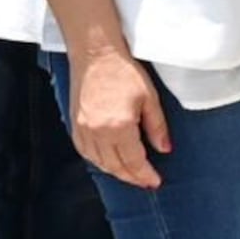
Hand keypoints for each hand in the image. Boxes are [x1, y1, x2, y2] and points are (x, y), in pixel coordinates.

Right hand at [70, 48, 170, 189]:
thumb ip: (157, 127)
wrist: (95, 56)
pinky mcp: (74, 125)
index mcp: (119, 126)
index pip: (133, 161)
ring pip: (99, 163)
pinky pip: (86, 153)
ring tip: (130, 174)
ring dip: (116, 172)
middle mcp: (98, 132)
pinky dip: (99, 162)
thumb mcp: (149, 98)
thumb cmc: (123, 72)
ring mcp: (83, 130)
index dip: (145, 174)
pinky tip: (108, 162)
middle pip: (116, 166)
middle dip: (132, 177)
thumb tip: (165, 149)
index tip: (155, 182)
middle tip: (145, 182)